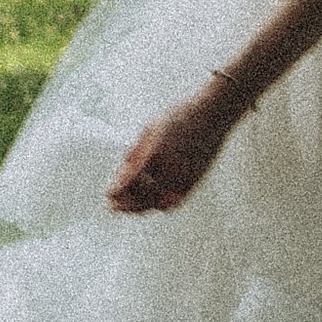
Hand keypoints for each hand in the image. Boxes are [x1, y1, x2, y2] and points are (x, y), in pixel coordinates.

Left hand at [107, 82, 238, 214]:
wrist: (212, 115)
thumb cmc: (180, 116)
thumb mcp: (151, 128)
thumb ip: (136, 150)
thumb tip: (122, 167)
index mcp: (156, 153)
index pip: (131, 180)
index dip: (118, 191)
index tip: (108, 195)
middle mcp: (170, 169)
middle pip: (144, 198)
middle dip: (127, 205)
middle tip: (114, 206)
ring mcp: (185, 177)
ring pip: (159, 203)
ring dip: (143, 206)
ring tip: (130, 204)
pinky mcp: (196, 181)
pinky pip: (175, 200)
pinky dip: (161, 203)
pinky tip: (152, 201)